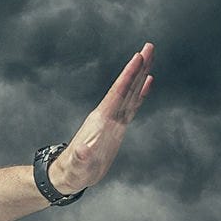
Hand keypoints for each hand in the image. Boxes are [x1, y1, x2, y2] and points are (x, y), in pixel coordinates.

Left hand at [49, 42, 154, 194]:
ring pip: (130, 92)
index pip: (117, 93)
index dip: (128, 76)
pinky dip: (141, 93)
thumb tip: (83, 150)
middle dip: (138, 67)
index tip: (138, 56)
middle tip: (149, 46)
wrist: (71, 175)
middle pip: (125, 86)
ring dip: (140, 74)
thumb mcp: (77, 166)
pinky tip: (148, 82)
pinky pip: (132, 105)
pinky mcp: (117, 127)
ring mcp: (113, 120)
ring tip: (149, 56)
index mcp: (101, 120)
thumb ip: (80, 158)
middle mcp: (107, 115)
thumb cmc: (73, 171)